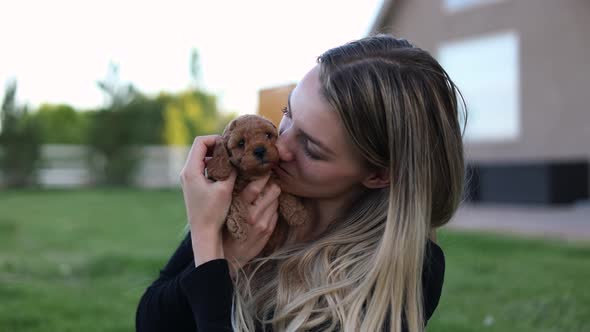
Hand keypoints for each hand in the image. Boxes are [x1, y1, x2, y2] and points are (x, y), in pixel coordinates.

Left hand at [179, 135, 236, 265]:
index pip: (200, 142)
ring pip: (201, 157)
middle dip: (217, 146)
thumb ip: (231, 170)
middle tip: (233, 151)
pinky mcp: (193, 185)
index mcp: (191, 170)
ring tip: (231, 160)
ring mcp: (188, 179)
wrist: (204, 233)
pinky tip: (226, 171)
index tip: (230, 145)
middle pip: (200, 148)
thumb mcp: (225, 188)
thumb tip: (238, 157)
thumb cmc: (213, 212)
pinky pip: (202, 167)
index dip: (215, 139)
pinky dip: (214, 164)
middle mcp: (186, 172)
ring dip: (216, 155)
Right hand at [223, 175, 280, 273]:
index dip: (262, 174)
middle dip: (272, 182)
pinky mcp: (268, 231)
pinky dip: (272, 207)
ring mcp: (263, 224)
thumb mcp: (223, 211)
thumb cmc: (222, 231)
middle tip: (269, 177)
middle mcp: (253, 215)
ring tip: (266, 192)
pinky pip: (276, 213)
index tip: (263, 166)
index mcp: (239, 208)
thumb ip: (233, 195)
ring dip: (273, 194)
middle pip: (272, 191)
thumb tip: (241, 176)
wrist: (226, 257)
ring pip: (276, 200)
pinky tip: (265, 207)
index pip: (255, 186)